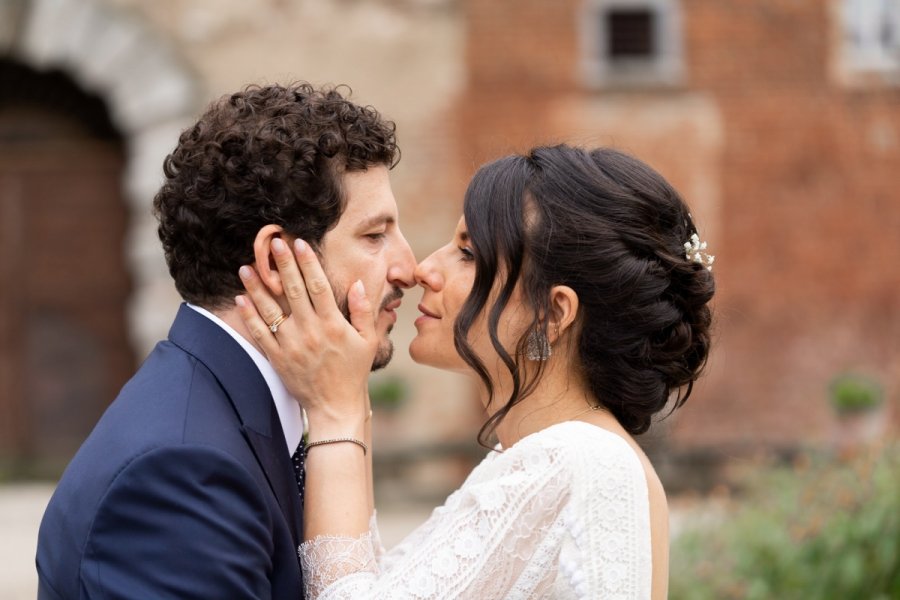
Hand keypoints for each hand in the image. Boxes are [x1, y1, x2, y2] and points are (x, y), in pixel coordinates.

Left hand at [236, 238, 375, 431]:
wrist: (335, 406)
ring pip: (271, 310)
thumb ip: (364, 311)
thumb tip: (357, 284)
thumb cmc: (354, 371)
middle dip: (283, 264)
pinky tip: (241, 298)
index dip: (308, 263)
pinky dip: (249, 315)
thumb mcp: (369, 341)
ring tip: (247, 267)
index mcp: (334, 324)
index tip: (299, 243)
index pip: (319, 286)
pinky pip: (260, 333)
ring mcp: (292, 345)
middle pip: (293, 291)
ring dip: (257, 287)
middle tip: (273, 243)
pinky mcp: (278, 358)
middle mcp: (311, 332)